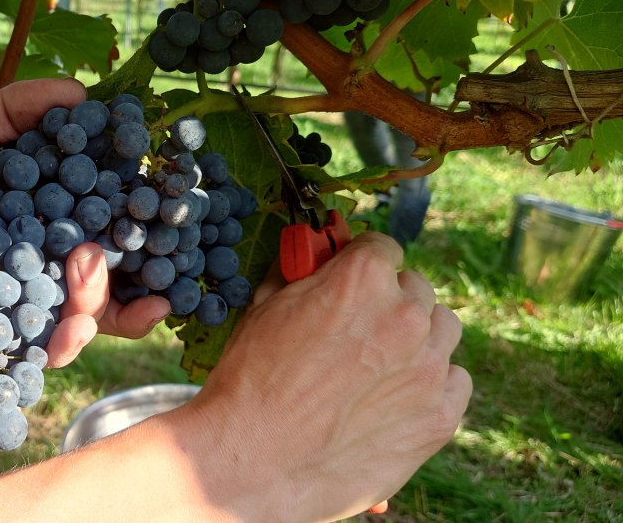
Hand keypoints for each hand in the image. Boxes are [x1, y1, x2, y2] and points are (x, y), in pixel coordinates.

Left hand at [0, 79, 167, 361]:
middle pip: (80, 308)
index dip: (139, 269)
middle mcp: (20, 274)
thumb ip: (17, 111)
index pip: (99, 256)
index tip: (166, 270)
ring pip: (41, 342)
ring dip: (67, 339)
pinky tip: (16, 361)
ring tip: (69, 321)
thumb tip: (85, 93)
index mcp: (37, 230)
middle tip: (89, 272)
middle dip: (102, 303)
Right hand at [178, 232, 470, 521]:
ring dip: (416, 338)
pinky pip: (455, 381)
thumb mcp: (266, 307)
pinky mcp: (439, 415)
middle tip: (356, 330)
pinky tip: (395, 397)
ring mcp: (428, 367)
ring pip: (441, 330)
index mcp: (362, 278)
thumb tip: (314, 254)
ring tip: (378, 365)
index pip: (382, 248)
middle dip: (388, 301)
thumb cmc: (251, 380)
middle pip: (415, 289)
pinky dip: (431, 384)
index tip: (351, 281)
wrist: (253, 458)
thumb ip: (301, 272)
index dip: (360, 263)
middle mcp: (405, 315)